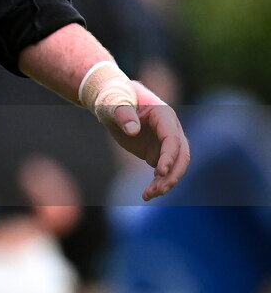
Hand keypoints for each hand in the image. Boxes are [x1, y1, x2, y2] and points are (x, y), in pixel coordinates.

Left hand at [104, 82, 189, 200]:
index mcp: (163, 114)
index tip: (160, 172)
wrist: (111, 101)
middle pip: (181, 154)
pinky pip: (163, 171)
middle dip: (173, 174)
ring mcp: (164, 142)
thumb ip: (122, 112)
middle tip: (159, 191)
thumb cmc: (113, 97)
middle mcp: (170, 129)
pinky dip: (158, 183)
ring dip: (165, 182)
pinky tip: (147, 193)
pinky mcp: (157, 152)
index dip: (169, 155)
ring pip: (174, 165)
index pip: (172, 138)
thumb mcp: (113, 101)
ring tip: (148, 195)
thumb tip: (132, 129)